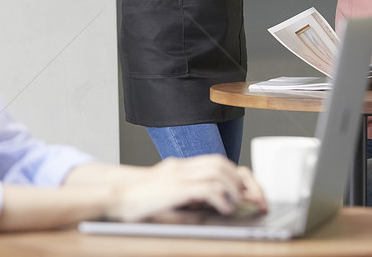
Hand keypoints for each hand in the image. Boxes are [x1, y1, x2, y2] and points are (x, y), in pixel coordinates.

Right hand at [105, 155, 266, 221]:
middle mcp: (182, 166)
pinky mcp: (176, 188)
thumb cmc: (138, 200)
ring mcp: (179, 175)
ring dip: (236, 189)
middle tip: (256, 200)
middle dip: (245, 182)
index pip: (218, 162)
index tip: (252, 192)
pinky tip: (226, 209)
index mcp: (181, 166)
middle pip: (224, 163)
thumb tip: (214, 208)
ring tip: (240, 204)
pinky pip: (208, 188)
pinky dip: (223, 198)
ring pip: (220, 172)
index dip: (239, 176)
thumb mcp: (168, 196)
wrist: (114, 197)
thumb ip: (189, 198)